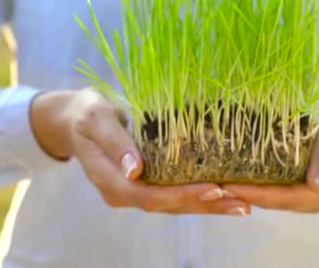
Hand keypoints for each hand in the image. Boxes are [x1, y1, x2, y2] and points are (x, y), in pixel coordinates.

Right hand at [30, 88, 250, 215]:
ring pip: (173, 204)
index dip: (182, 195)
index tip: (213, 189)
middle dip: (204, 205)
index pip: (150, 196)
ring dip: (207, 205)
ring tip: (241, 204)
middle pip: (167, 205)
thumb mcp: (96, 119)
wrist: (77, 119)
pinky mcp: (145, 183)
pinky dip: (198, 194)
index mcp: (109, 182)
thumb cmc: (86, 114)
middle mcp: (123, 193)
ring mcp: (134, 191)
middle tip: (240, 203)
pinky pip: (173, 192)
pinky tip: (223, 193)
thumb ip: (114, 142)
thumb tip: (135, 169)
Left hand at [221, 96, 318, 212]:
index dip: (260, 194)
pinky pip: (277, 193)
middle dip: (248, 197)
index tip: (232, 187)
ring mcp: (311, 198)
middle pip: (279, 202)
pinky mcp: (301, 191)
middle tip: (216, 188)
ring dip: (248, 195)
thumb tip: (318, 185)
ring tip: (219, 185)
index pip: (290, 196)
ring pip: (275, 201)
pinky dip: (256, 189)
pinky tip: (234, 181)